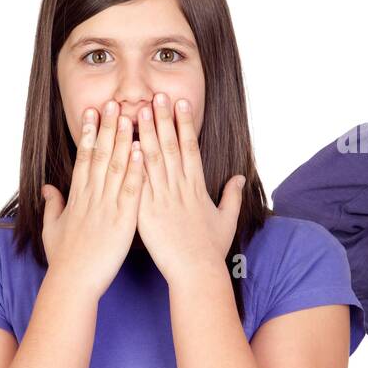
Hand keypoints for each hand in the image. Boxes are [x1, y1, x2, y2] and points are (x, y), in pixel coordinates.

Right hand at [41, 101, 144, 299]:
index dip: (89, 134)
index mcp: (78, 197)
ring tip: (130, 116)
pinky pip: (130, 191)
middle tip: (112, 102)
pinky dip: (136, 170)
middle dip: (106, 127)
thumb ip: (53, 205)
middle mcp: (91, 197)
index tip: (93, 112)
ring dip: (123, 140)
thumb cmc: (64, 259)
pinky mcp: (122, 221)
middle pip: (99, 155)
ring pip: (116, 167)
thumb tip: (48, 188)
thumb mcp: (53, 229)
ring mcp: (106, 207)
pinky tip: (142, 151)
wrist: (73, 283)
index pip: (84, 158)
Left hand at [135, 92, 244, 278]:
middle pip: (171, 146)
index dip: (185, 124)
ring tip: (139, 110)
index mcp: (197, 187)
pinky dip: (133, 163)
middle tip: (156, 94)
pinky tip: (127, 144)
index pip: (190, 147)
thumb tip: (240, 178)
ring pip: (153, 159)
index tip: (180, 103)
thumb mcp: (227, 219)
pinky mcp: (147, 212)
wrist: (196, 272)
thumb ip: (232, 196)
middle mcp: (180, 188)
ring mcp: (162, 199)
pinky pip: (139, 183)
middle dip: (163, 119)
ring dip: (146, 132)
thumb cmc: (211, 249)